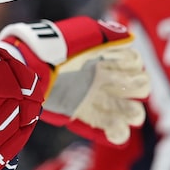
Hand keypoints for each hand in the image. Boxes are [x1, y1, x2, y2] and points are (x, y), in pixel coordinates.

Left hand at [0, 17, 149, 144]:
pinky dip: (117, 133)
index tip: (130, 66)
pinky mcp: (79, 113)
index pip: (132, 63)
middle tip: (132, 89)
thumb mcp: (82, 36)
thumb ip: (107, 36)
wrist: (31, 70)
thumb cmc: (57, 50)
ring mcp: (90, 97)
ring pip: (124, 110)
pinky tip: (118, 133)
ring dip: (131, 113)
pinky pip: (104, 127)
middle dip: (138, 88)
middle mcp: (98, 78)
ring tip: (130, 117)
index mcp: (100, 58)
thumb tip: (130, 38)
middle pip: (133, 87)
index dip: (135, 65)